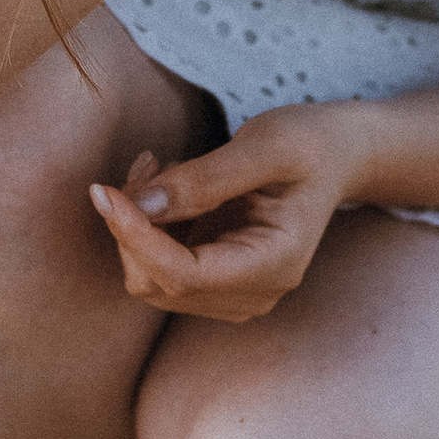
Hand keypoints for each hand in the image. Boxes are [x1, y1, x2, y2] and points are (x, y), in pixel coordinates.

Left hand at [89, 105, 368, 322]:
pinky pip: (156, 265)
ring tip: (156, 166)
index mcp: (274, 266)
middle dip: (133, 226)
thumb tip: (142, 207)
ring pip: (149, 276)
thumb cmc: (309, 144)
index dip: (135, 237)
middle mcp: (253, 294)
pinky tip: (163, 182)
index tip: (103, 192)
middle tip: (144, 162)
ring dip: (136, 223)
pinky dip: (146, 225)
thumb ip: (204, 179)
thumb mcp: (266, 146)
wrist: (335, 156)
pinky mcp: (213, 281)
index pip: (183, 275)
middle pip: (158, 282)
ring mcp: (232, 294)